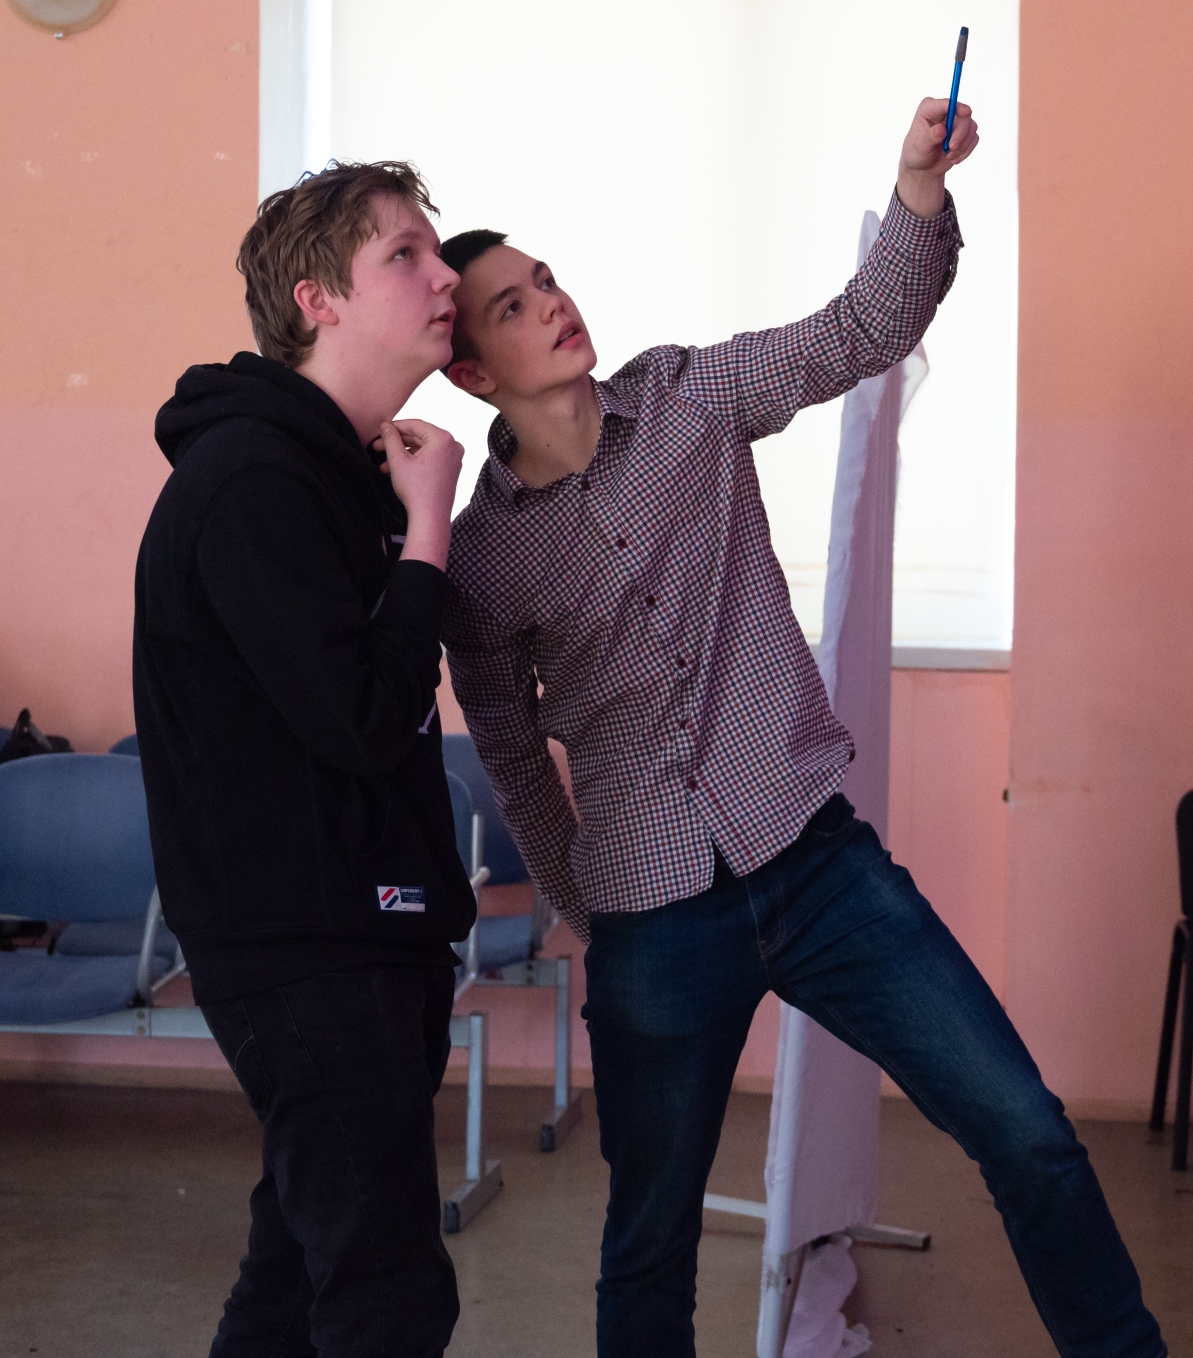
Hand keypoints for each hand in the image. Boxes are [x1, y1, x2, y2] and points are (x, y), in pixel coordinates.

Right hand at [376, 418, 464, 571]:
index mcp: (443, 439)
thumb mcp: (398, 461)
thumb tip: (386, 426)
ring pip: (423, 449)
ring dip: (402, 455)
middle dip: (397, 443)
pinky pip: (430, 459)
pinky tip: (396, 470)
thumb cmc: (416, 490)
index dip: (395, 427)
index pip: (415, 425)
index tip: (380, 430)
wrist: (430, 517)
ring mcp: (454, 458)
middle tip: (377, 446)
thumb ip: (391, 439)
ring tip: (383, 464)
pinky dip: (414, 462)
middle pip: (419, 437)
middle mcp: (453, 446)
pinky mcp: (451, 470)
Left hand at [896, 96, 979, 217]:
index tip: (962, 112)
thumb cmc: (915, 154)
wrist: (922, 169)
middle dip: (960, 134)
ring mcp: (957, 121)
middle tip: (950, 150)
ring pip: (972, 127)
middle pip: (963, 114)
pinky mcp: (966, 132)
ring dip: (962, 146)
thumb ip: (929, 136)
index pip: (945, 102)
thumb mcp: (918, 148)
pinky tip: (954, 159)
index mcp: (929, 108)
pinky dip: (966, 151)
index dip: (955, 106)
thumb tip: (941, 129)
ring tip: (948, 157)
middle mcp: (945, 111)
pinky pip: (975, 139)